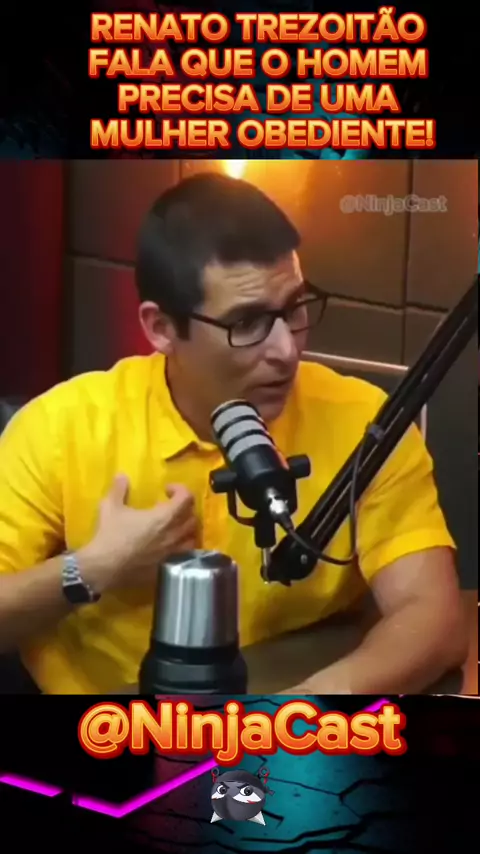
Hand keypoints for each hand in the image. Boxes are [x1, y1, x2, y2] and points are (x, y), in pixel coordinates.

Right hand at [79, 475, 197, 591]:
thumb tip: (121, 475)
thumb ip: (118, 489)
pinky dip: (180, 546)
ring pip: (191, 537)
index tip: (166, 489)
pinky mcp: (167, 566)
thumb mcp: (110, 507)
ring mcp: (173, 552)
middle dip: (184, 508)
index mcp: (164, 517)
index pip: (186, 498)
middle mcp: (174, 534)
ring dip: (185, 528)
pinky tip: (167, 545)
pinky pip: (183, 554)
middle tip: (169, 506)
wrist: (105, 568)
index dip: (180, 489)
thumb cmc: (110, 535)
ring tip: (172, 526)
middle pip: (192, 517)